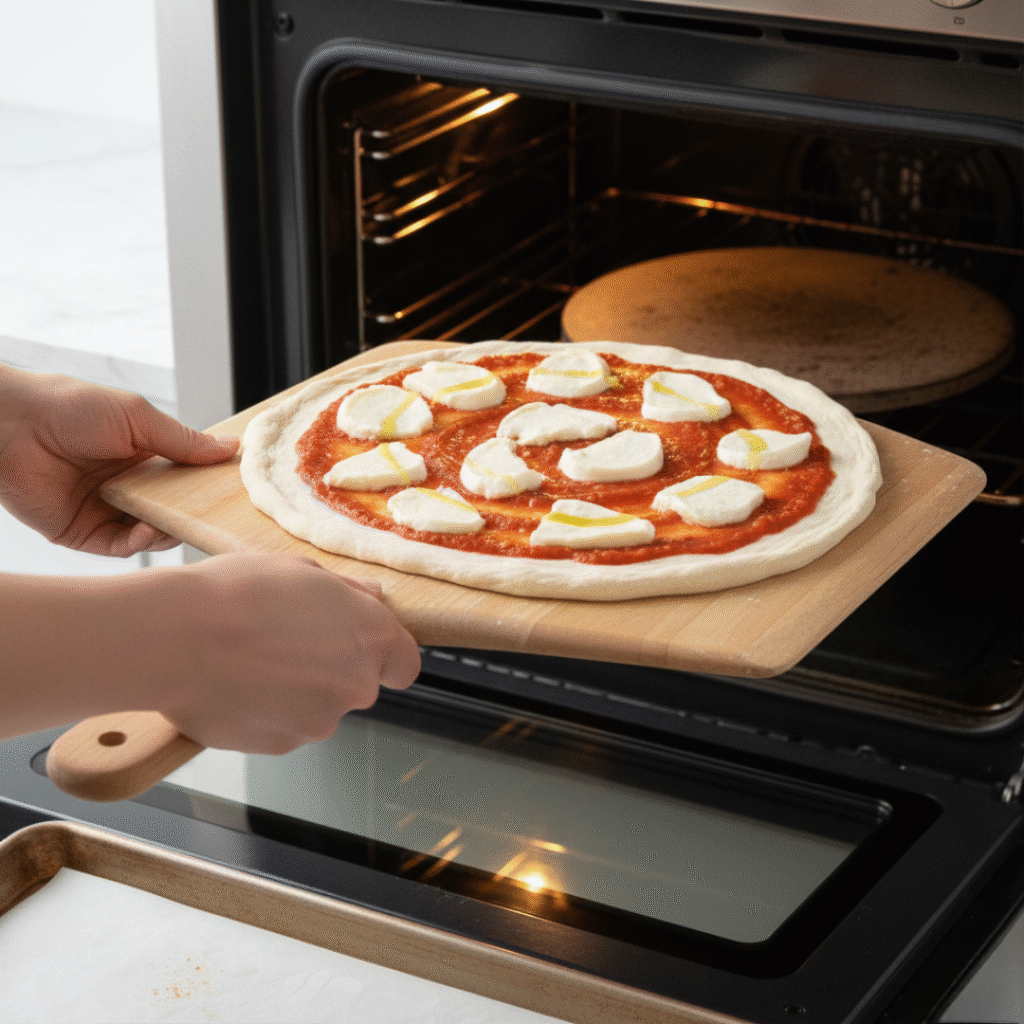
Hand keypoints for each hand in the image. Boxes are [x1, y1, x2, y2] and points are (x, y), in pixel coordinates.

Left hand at [0, 366, 237, 555]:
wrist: (10, 425)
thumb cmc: (68, 407)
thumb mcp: (137, 418)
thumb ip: (183, 441)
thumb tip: (230, 448)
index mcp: (142, 455)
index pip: (186, 478)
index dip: (208, 485)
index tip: (233, 491)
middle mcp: (127, 485)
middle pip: (173, 509)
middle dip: (193, 513)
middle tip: (213, 515)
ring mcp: (106, 510)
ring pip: (151, 532)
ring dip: (168, 530)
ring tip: (176, 521)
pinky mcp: (83, 533)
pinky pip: (120, 547)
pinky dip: (139, 543)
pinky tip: (149, 530)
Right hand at [149, 554, 420, 753]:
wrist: (176, 638)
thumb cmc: (237, 594)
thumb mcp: (301, 570)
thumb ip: (347, 592)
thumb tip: (371, 597)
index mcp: (371, 636)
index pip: (405, 664)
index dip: (385, 656)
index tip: (359, 645)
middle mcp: (357, 684)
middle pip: (357, 684)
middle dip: (330, 669)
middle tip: (283, 641)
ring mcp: (320, 721)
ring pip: (317, 707)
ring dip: (294, 691)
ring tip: (250, 661)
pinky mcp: (281, 744)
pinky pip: (282, 727)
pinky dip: (264, 712)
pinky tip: (234, 684)